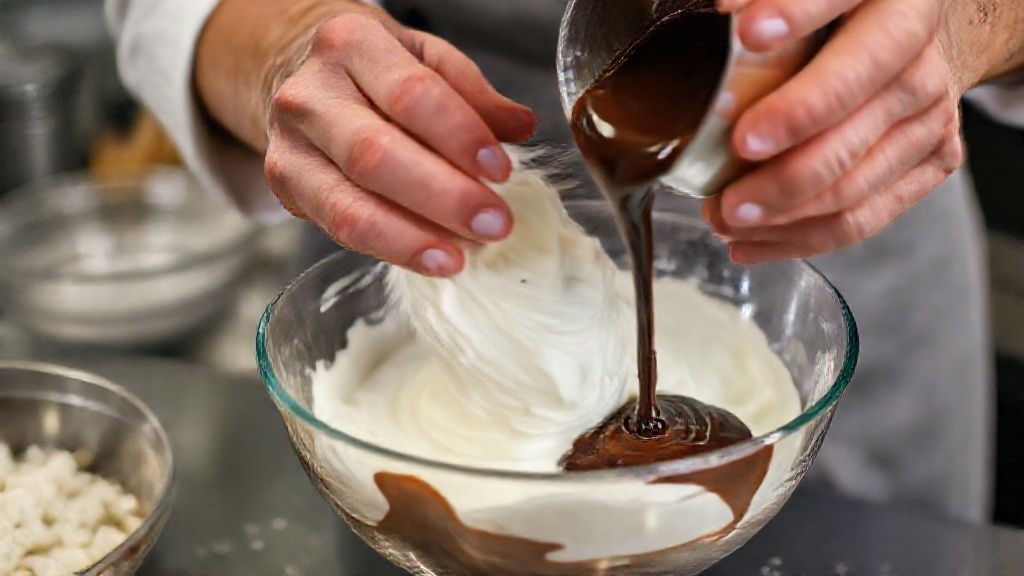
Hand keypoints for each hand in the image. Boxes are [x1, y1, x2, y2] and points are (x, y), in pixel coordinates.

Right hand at [198, 1, 535, 275]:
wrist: (294, 71)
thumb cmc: (370, 68)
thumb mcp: (422, 57)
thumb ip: (471, 92)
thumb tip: (520, 127)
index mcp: (351, 43)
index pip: (411, 94)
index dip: (459, 136)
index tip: (501, 171)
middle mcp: (310, 93)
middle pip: (377, 154)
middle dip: (443, 196)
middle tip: (494, 223)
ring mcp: (290, 144)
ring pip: (351, 202)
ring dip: (414, 236)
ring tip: (464, 255)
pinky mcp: (285, 187)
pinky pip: (339, 227)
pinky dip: (391, 248)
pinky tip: (432, 258)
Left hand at [707, 0, 1020, 263]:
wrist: (914, 39)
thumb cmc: (841, 20)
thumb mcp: (811, 1)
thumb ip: (767, 1)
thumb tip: (720, 16)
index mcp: (892, 0)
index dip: (797, 14)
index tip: (747, 35)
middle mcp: (919, 56)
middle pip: (848, 112)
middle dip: (781, 161)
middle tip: (726, 189)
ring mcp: (931, 115)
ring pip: (853, 181)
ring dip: (779, 212)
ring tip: (723, 218)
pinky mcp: (933, 162)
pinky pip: (863, 217)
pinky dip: (799, 238)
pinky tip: (750, 242)